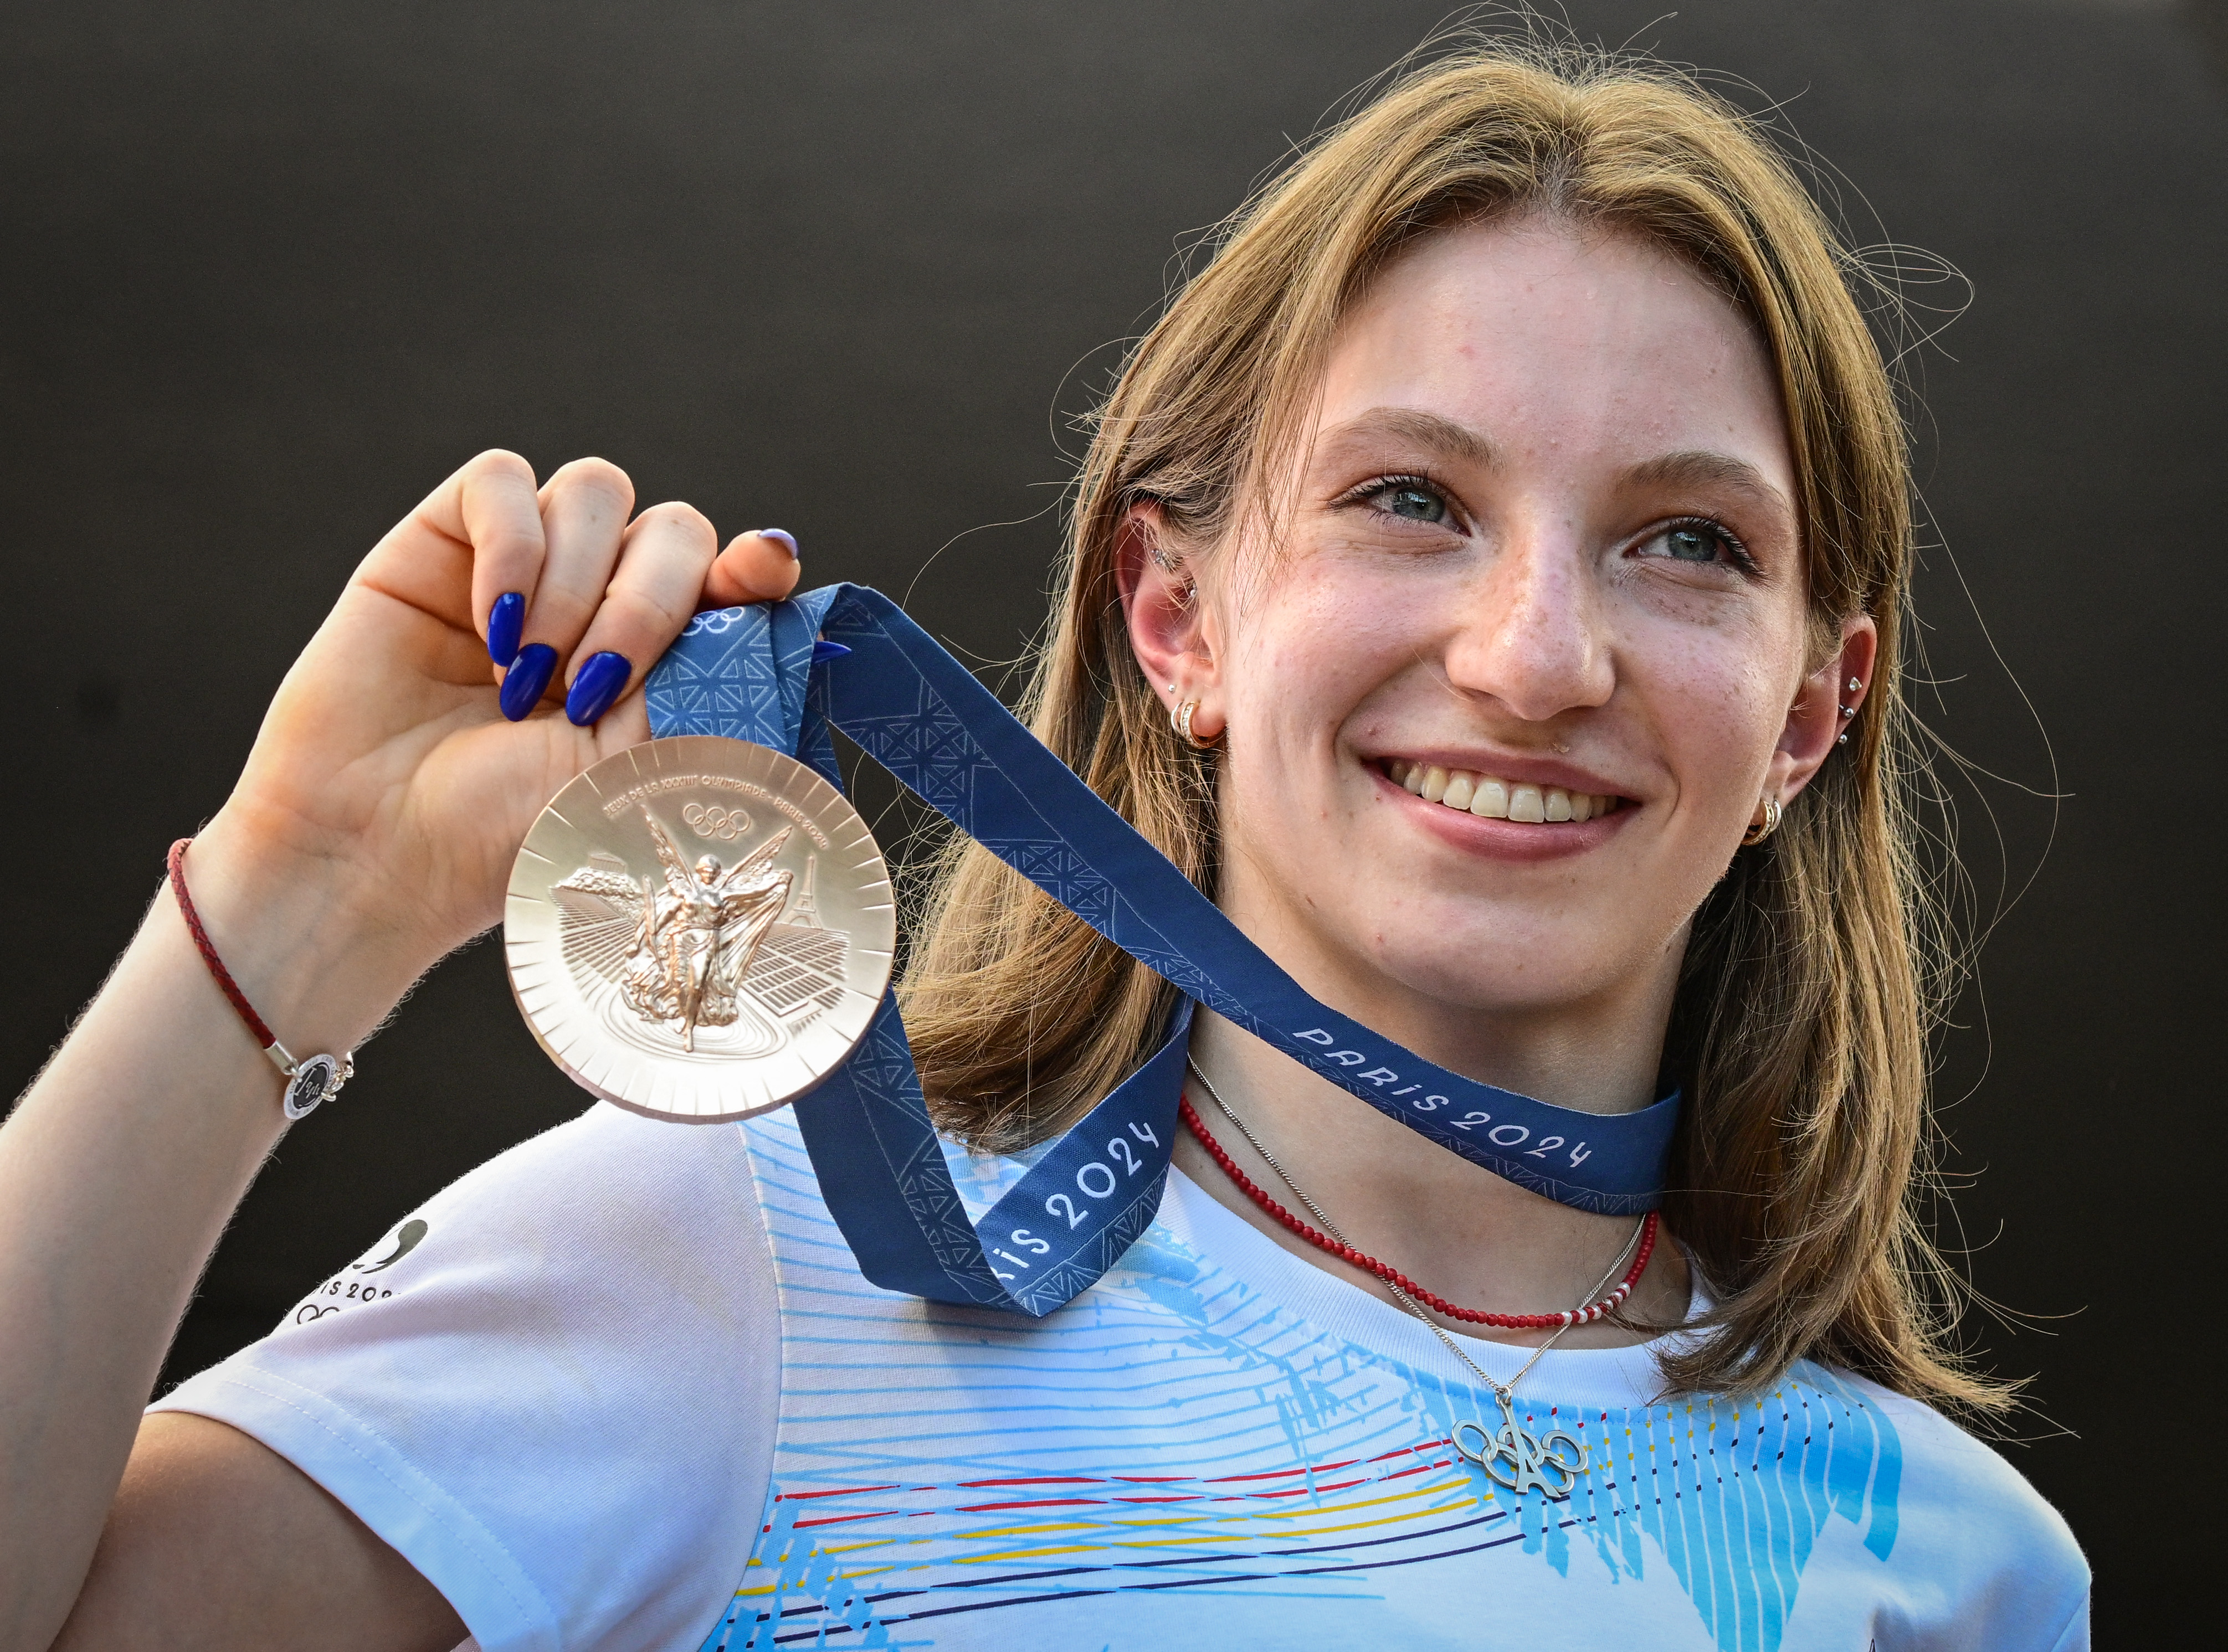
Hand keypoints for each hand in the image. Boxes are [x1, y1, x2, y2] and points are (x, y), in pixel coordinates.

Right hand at [196, 451, 800, 1023]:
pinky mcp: (445, 544)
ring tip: (529, 678)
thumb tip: (777, 573)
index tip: (761, 577)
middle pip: (677, 529)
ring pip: (597, 491)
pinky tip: (491, 626)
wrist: (382, 853)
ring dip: (574, 584)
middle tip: (592, 692)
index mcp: (669, 665)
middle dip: (648, 603)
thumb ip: (711, 673)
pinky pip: (502, 480)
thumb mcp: (642, 764)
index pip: (739, 577)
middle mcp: (605, 608)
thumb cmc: (514, 832)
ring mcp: (528, 570)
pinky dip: (511, 544)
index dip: (757, 567)